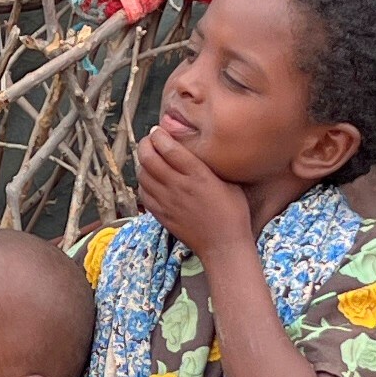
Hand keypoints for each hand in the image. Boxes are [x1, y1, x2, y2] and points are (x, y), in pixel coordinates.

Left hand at [134, 120, 256, 264]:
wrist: (224, 246)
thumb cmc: (233, 213)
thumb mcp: (229, 182)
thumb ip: (211, 165)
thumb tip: (197, 150)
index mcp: (198, 175)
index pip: (168, 148)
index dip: (159, 135)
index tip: (159, 130)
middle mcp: (179, 186)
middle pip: (149, 158)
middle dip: (145, 145)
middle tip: (149, 141)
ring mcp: (168, 202)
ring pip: (142, 175)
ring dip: (142, 163)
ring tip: (149, 158)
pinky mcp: (162, 215)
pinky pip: (143, 193)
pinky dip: (143, 183)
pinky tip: (150, 180)